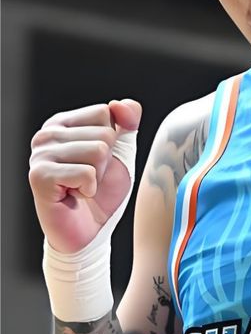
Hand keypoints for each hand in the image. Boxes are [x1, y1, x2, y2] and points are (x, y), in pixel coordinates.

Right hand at [28, 99, 141, 253]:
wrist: (89, 230)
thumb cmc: (103, 189)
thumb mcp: (122, 149)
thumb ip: (127, 121)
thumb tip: (121, 104)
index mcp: (64, 122)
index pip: (106, 112)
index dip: (114, 139)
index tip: (99, 159)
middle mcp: (47, 134)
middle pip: (104, 133)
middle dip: (106, 160)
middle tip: (90, 177)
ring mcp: (40, 154)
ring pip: (98, 151)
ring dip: (98, 176)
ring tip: (82, 186)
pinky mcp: (39, 177)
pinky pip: (86, 173)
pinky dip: (89, 188)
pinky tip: (74, 195)